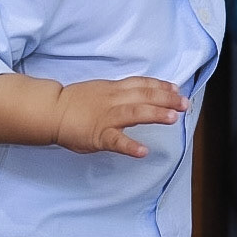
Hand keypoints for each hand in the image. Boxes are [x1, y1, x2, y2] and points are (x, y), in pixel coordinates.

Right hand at [52, 77, 189, 158]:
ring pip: (135, 113)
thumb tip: (139, 95)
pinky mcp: (98, 135)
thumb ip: (119, 93)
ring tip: (173, 118)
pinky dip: (130, 146)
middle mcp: (114, 100)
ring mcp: (107, 117)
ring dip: (156, 115)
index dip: (161, 86)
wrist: (51, 110)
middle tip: (184, 103)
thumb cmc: (75, 103)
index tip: (176, 89)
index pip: (142, 84)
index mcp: (114, 89)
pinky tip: (143, 152)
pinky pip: (116, 141)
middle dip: (167, 99)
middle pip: (144, 96)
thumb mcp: (100, 90)